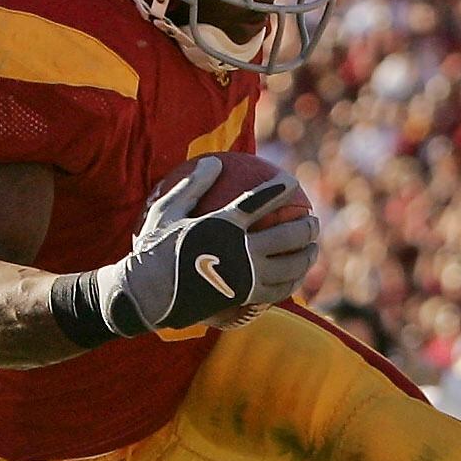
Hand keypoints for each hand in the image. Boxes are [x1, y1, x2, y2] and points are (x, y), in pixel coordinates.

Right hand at [99, 157, 319, 335]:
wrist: (147, 295)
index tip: (292, 183)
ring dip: (307, 255)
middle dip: (306, 227)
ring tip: (313, 250)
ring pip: (289, 266)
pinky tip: (297, 278)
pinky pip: (278, 290)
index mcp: (223, 225)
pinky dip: (293, 281)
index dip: (280, 190)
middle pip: (287, 236)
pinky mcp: (244, 297)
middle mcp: (240, 250)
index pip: (261, 202)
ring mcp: (245, 276)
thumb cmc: (153, 250)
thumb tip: (213, 163)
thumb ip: (192, 186)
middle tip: (313, 222)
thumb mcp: (164, 211)